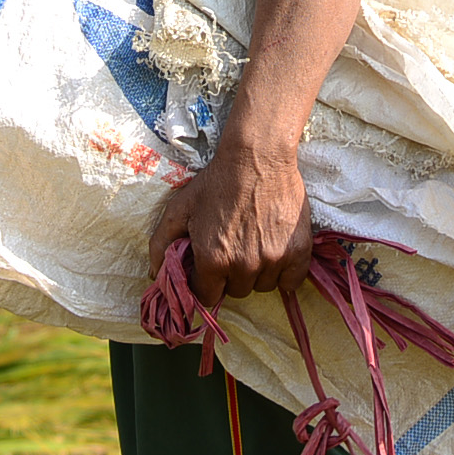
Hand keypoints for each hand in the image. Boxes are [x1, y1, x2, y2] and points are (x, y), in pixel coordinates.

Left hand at [149, 130, 313, 304]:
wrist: (257, 157)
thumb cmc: (216, 182)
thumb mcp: (179, 208)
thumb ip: (160, 244)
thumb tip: (155, 275)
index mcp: (213, 259)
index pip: (207, 297)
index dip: (206, 283)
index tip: (211, 267)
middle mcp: (244, 265)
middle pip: (237, 291)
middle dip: (231, 276)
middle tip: (234, 248)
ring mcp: (273, 259)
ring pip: (263, 286)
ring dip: (257, 273)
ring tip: (254, 243)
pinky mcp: (298, 252)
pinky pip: (290, 282)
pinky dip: (284, 273)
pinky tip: (275, 250)